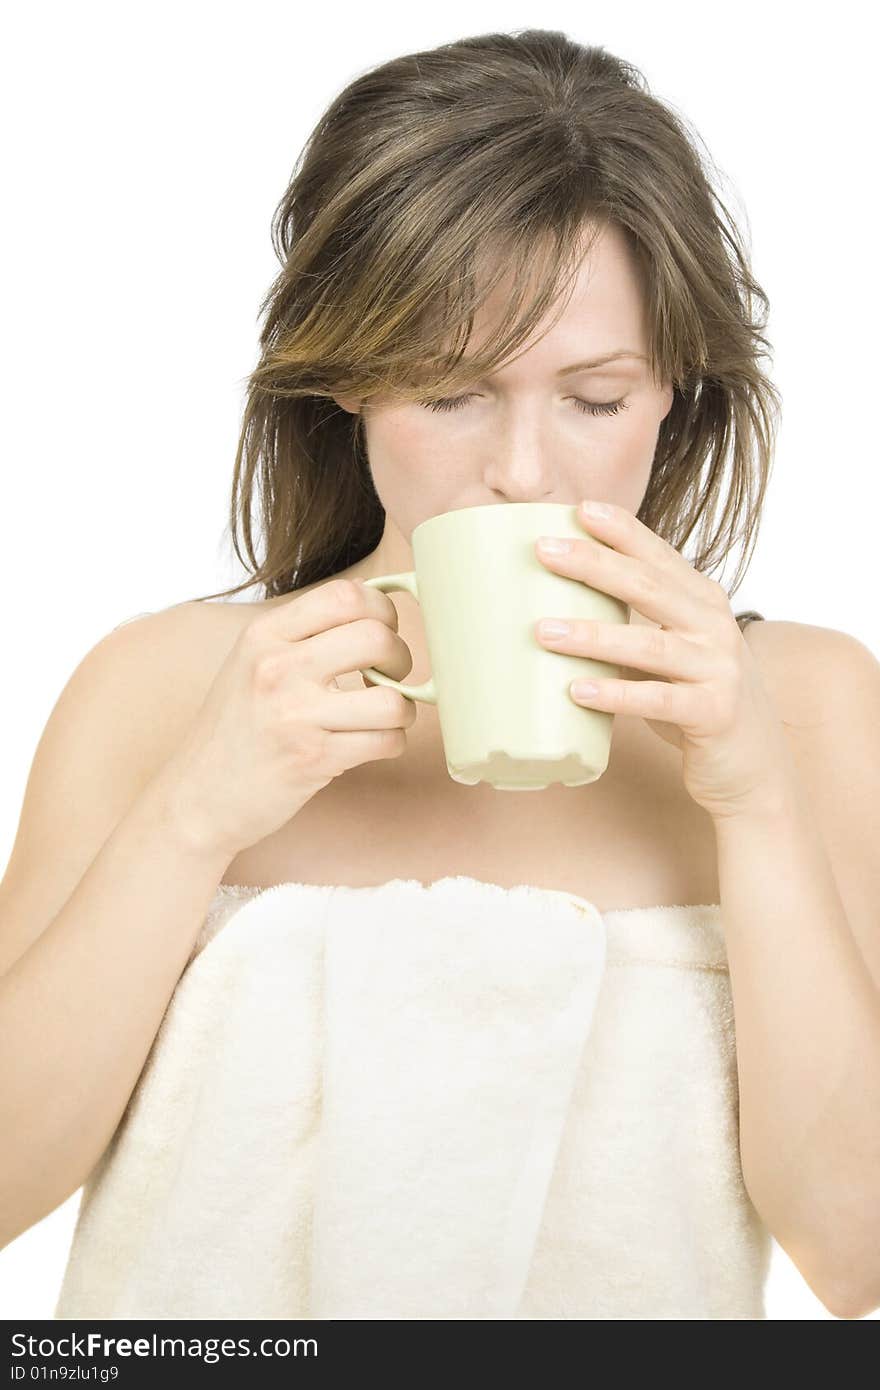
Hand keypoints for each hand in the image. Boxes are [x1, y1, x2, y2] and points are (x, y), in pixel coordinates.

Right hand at [161, 578, 416, 858]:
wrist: (198, 795)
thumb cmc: (235, 728)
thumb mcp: (252, 662)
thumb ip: (304, 632)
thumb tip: (371, 600)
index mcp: (264, 635)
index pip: (345, 595)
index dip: (381, 609)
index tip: (382, 629)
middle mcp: (278, 668)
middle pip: (376, 638)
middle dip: (400, 657)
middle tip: (388, 674)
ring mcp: (295, 715)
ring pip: (392, 699)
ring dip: (401, 709)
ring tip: (382, 714)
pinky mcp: (313, 759)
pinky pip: (386, 741)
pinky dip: (391, 742)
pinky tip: (370, 742)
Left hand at [533, 499, 793, 819]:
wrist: (754, 762)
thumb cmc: (698, 697)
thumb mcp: (672, 647)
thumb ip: (634, 621)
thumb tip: (552, 602)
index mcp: (702, 600)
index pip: (658, 555)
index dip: (621, 530)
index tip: (578, 508)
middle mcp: (714, 626)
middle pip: (649, 587)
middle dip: (595, 565)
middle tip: (544, 551)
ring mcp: (718, 669)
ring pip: (650, 646)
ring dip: (594, 636)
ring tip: (543, 631)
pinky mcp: (714, 713)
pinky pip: (658, 701)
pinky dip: (616, 695)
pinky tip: (577, 691)